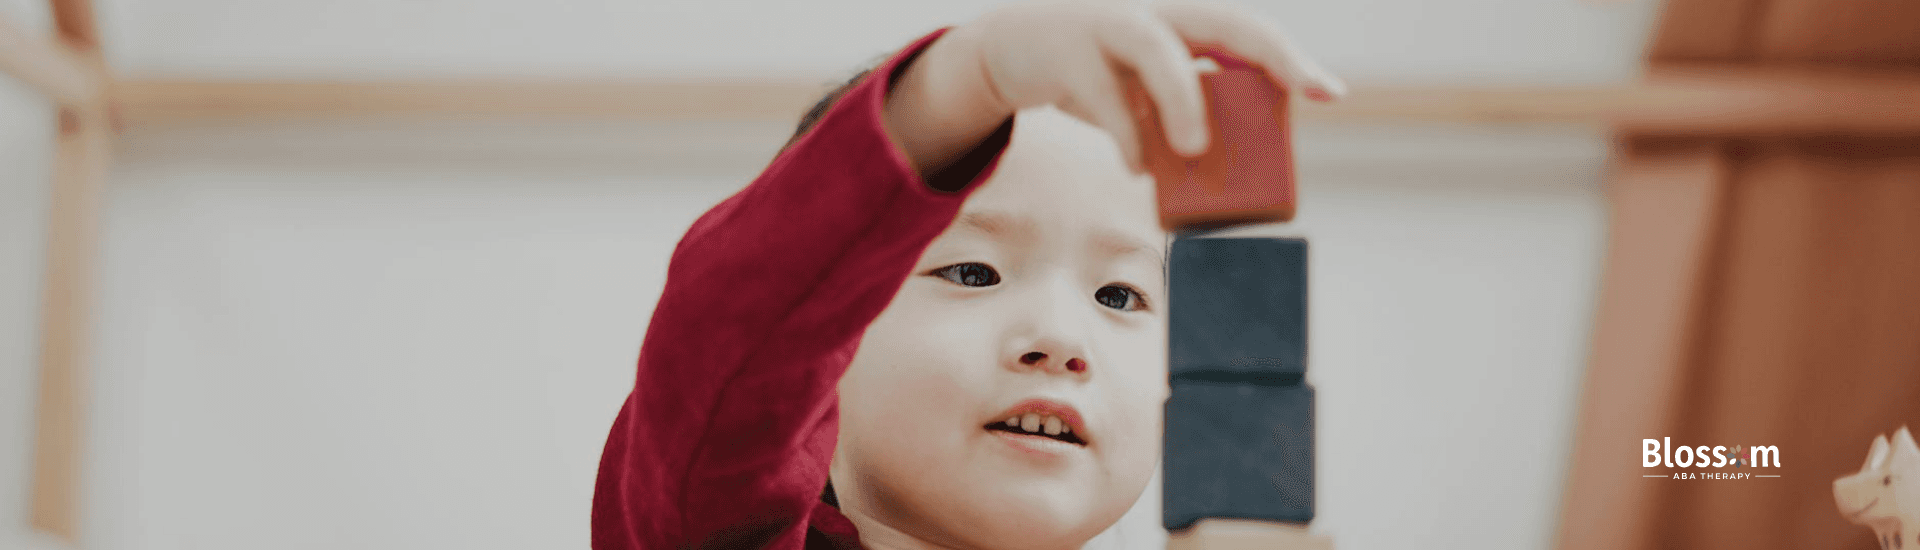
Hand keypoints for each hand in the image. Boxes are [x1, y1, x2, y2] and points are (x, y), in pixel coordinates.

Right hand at [884, 1, 1345, 174]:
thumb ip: (1181, 112)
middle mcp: (1154, 11)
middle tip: (1302, 96)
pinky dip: (1125, 135)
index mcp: (1181, 20)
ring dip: (1182, 98)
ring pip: (1155, 47)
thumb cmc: (1096, 72)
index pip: (1248, 30)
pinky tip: (1138, 168)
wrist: (1011, 48)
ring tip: (1195, 151)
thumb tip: (1221, 171)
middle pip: (1224, 20)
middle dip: (1271, 55)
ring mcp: (1107, 25)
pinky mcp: (1066, 52)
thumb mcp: (1144, 87)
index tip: (1329, 94)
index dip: (1290, 58)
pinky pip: (1102, 94)